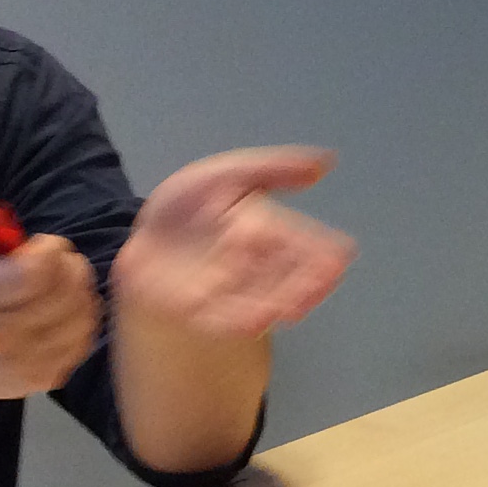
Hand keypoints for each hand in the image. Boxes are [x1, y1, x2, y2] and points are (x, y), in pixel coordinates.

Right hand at [0, 228, 99, 399]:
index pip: (33, 271)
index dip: (51, 249)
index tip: (44, 244)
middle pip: (65, 290)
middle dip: (71, 265)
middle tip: (60, 262)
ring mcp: (21, 364)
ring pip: (82, 314)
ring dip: (81, 291)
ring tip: (63, 284)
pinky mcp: (43, 379)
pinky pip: (85, 338)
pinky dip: (83, 318)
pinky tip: (64, 311)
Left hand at [114, 147, 355, 342]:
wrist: (146, 235)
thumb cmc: (191, 202)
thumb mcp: (230, 173)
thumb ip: (275, 169)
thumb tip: (326, 163)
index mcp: (269, 233)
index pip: (302, 245)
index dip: (323, 253)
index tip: (341, 259)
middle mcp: (256, 267)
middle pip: (287, 277)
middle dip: (304, 283)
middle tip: (320, 286)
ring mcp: (230, 293)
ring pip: (261, 301)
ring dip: (277, 304)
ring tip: (291, 309)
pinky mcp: (200, 312)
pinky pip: (222, 320)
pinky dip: (239, 321)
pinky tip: (256, 323)